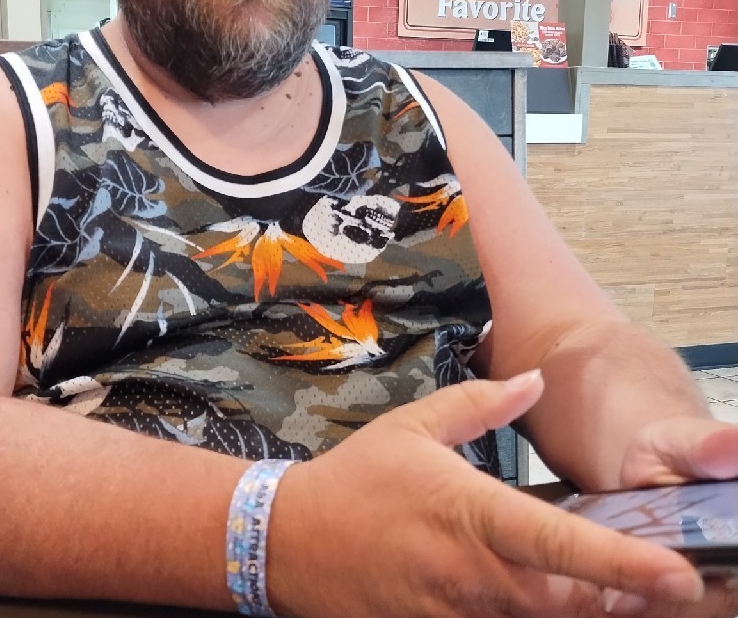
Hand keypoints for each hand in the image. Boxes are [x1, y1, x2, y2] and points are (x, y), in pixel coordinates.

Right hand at [267, 372, 736, 617]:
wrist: (292, 541)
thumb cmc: (358, 478)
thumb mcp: (414, 425)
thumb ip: (481, 404)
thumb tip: (535, 381)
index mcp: (469, 514)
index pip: (557, 542)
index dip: (622, 562)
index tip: (679, 570)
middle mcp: (473, 575)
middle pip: (571, 602)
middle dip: (630, 597)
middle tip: (682, 584)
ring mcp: (459, 614)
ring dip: (594, 610)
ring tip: (636, 593)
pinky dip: (542, 616)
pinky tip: (563, 596)